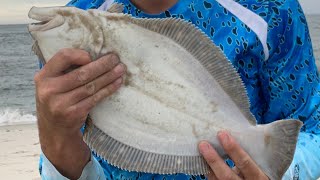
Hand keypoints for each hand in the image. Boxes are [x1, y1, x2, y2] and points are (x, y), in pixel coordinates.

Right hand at [34, 48, 125, 178]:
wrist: (54, 130)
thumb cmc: (56, 100)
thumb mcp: (52, 83)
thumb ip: (64, 70)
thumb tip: (94, 56)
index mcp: (43, 77)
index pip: (62, 57)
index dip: (80, 54)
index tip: (93, 56)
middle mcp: (50, 90)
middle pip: (82, 73)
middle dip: (102, 65)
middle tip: (116, 59)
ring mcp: (62, 103)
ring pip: (91, 86)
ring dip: (109, 76)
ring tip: (120, 69)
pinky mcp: (74, 113)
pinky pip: (95, 98)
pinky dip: (108, 89)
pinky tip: (117, 83)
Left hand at [199, 131, 268, 179]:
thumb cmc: (258, 174)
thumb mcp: (259, 166)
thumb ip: (248, 155)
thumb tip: (230, 134)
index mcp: (258, 176)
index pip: (245, 163)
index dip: (233, 149)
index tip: (222, 134)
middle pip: (226, 175)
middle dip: (214, 159)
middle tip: (203, 144)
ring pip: (217, 179)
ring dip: (207, 165)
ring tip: (200, 150)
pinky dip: (207, 170)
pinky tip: (201, 159)